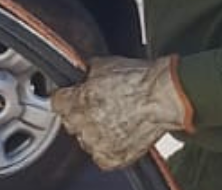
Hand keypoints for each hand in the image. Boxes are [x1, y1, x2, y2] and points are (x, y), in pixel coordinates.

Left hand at [52, 55, 190, 169]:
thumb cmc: (140, 80)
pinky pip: (103, 156)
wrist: (165, 97)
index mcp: (74, 101)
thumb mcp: (104, 65)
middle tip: (102, 107)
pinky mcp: (112, 157)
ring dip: (97, 132)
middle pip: (71, 122)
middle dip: (83, 114)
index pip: (56, 102)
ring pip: (87, 140)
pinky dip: (110, 147)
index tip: (74, 96)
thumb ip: (85, 73)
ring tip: (117, 119)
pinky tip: (122, 133)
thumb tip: (81, 73)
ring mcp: (97, 143)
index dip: (67, 97)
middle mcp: (82, 125)